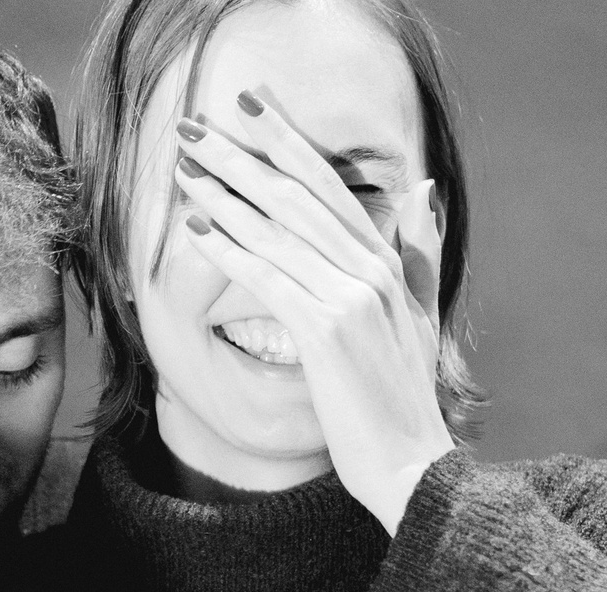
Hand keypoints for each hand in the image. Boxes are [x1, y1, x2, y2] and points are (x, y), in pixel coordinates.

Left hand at [172, 90, 453, 533]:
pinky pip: (268, 278)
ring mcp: (351, 300)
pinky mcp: (326, 333)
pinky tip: (194, 227)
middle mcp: (374, 271)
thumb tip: (424, 190)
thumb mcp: (423, 320)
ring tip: (181, 166)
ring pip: (277, 230)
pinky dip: (230, 249)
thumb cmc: (406, 404)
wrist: (415, 471)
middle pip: (298, 195)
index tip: (249, 106)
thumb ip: (421, 253)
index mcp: (390, 265)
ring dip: (224, 194)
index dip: (288, 142)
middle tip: (192, 124)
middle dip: (241, 155)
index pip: (332, 186)